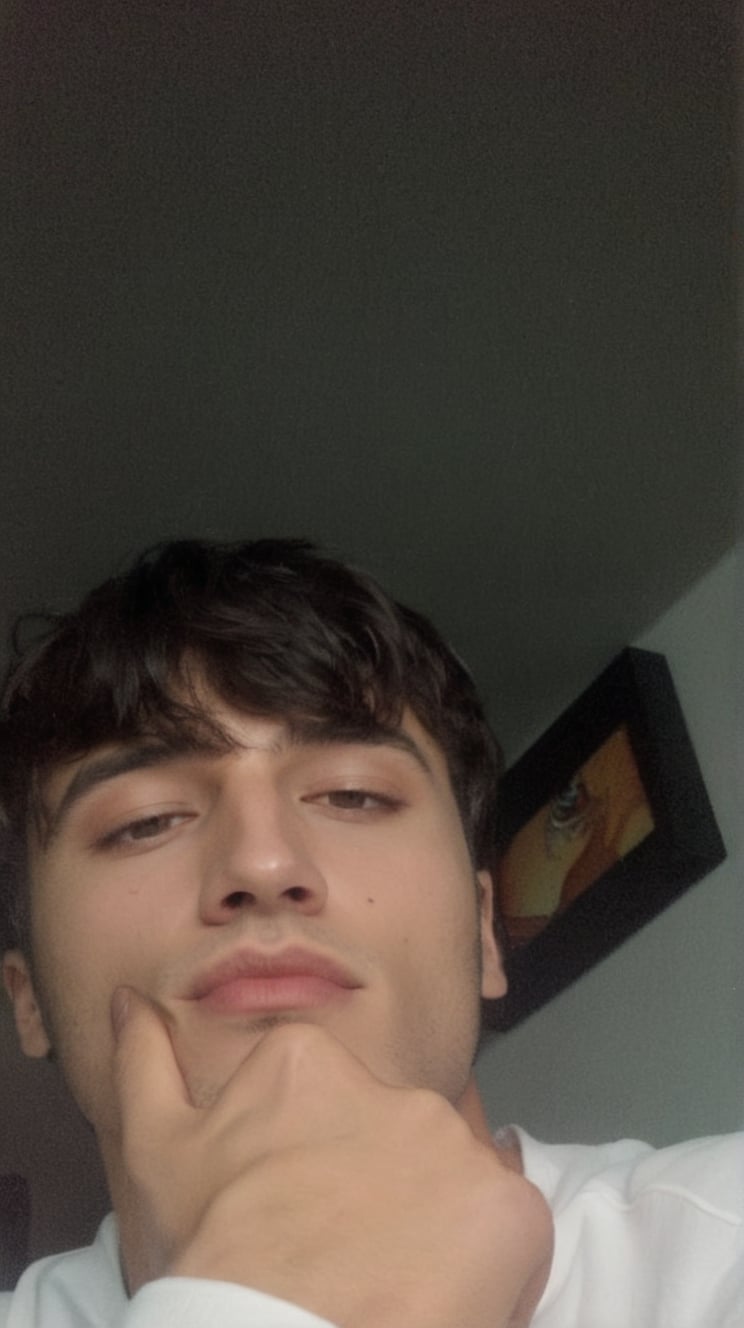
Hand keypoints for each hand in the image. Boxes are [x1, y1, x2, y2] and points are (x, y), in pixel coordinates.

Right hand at [107, 990, 552, 1327]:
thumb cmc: (212, 1256)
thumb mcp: (157, 1152)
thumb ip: (144, 1061)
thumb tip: (131, 999)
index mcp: (312, 1062)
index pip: (339, 1106)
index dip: (324, 1168)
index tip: (304, 1212)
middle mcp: (393, 1085)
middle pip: (398, 1142)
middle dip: (381, 1193)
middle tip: (344, 1255)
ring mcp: (456, 1143)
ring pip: (454, 1184)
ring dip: (432, 1228)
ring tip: (387, 1282)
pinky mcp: (509, 1205)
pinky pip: (510, 1231)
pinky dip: (487, 1268)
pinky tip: (436, 1297)